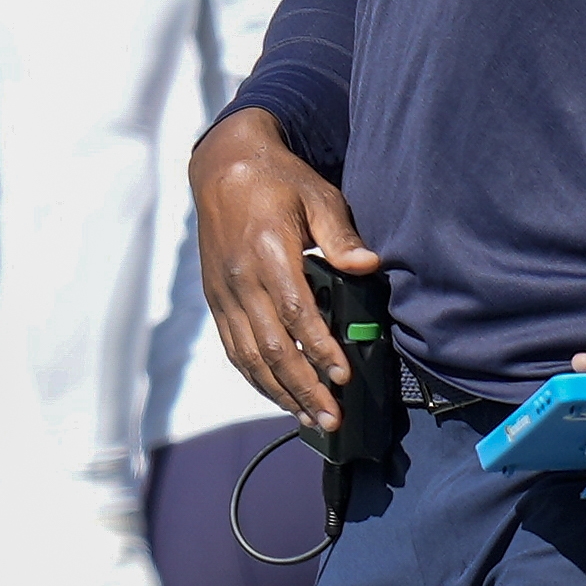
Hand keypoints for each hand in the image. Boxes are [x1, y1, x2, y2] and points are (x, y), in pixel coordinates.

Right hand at [192, 108, 380, 433]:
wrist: (222, 168)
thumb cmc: (277, 180)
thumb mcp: (317, 196)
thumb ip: (340, 235)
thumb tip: (369, 265)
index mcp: (267, 252)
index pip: (295, 313)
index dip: (319, 349)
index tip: (342, 375)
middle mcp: (240, 279)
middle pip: (271, 347)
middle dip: (303, 388)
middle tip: (331, 418)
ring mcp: (223, 293)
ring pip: (248, 356)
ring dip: (279, 392)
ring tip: (308, 418)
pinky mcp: (216, 300)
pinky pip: (232, 348)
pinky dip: (254, 378)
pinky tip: (277, 395)